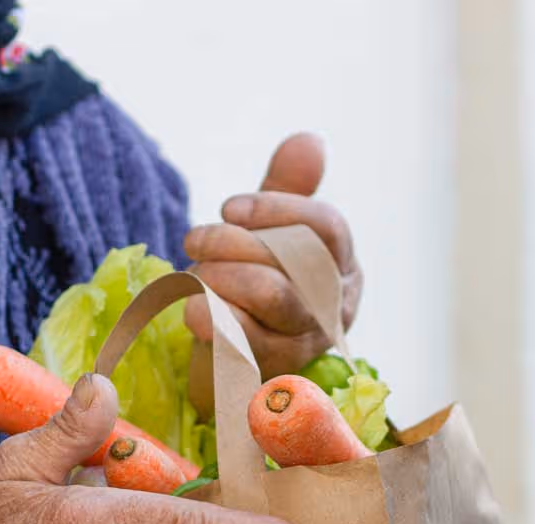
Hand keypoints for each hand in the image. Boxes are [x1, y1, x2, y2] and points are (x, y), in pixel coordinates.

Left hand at [185, 133, 363, 378]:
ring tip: (192, 274)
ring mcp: (306, 343)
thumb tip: (309, 141)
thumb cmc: (253, 285)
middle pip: (297, 259)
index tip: (228, 207)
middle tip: (194, 239)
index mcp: (343, 267)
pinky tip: (191, 309)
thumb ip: (287, 190)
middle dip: (236, 242)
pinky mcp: (270, 372)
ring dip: (222, 276)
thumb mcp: (269, 235)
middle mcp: (335, 307)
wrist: (227, 358)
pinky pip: (246, 338)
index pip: (328, 227)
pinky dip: (214, 317)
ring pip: (273, 295)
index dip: (277, 210)